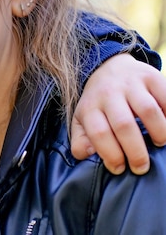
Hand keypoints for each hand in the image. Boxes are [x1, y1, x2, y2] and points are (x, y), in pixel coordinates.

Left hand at [71, 53, 165, 174]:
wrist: (108, 68)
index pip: (99, 133)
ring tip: (159, 143)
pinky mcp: (150, 76)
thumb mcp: (82, 119)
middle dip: (135, 151)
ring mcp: (130, 83)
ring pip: (148, 110)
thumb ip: (80, 139)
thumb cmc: (98, 103)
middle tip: (142, 167)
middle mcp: (109, 93)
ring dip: (158, 132)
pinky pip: (165, 96)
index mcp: (90, 106)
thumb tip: (85, 155)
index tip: (118, 169)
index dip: (110, 154)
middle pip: (124, 125)